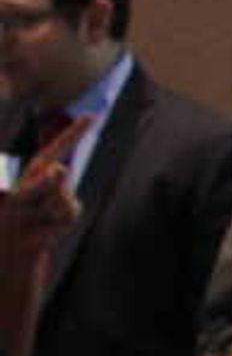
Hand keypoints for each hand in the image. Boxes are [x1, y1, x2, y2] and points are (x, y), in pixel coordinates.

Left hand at [1, 122, 81, 247]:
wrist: (20, 239)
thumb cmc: (16, 213)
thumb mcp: (22, 196)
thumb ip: (41, 182)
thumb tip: (62, 168)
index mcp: (41, 166)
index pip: (62, 145)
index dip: (77, 130)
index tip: (92, 115)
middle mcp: (55, 176)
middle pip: (60, 176)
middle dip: (42, 190)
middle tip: (29, 204)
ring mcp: (65, 192)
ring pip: (65, 197)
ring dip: (47, 209)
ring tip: (37, 215)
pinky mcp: (72, 210)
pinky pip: (70, 212)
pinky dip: (57, 221)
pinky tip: (48, 224)